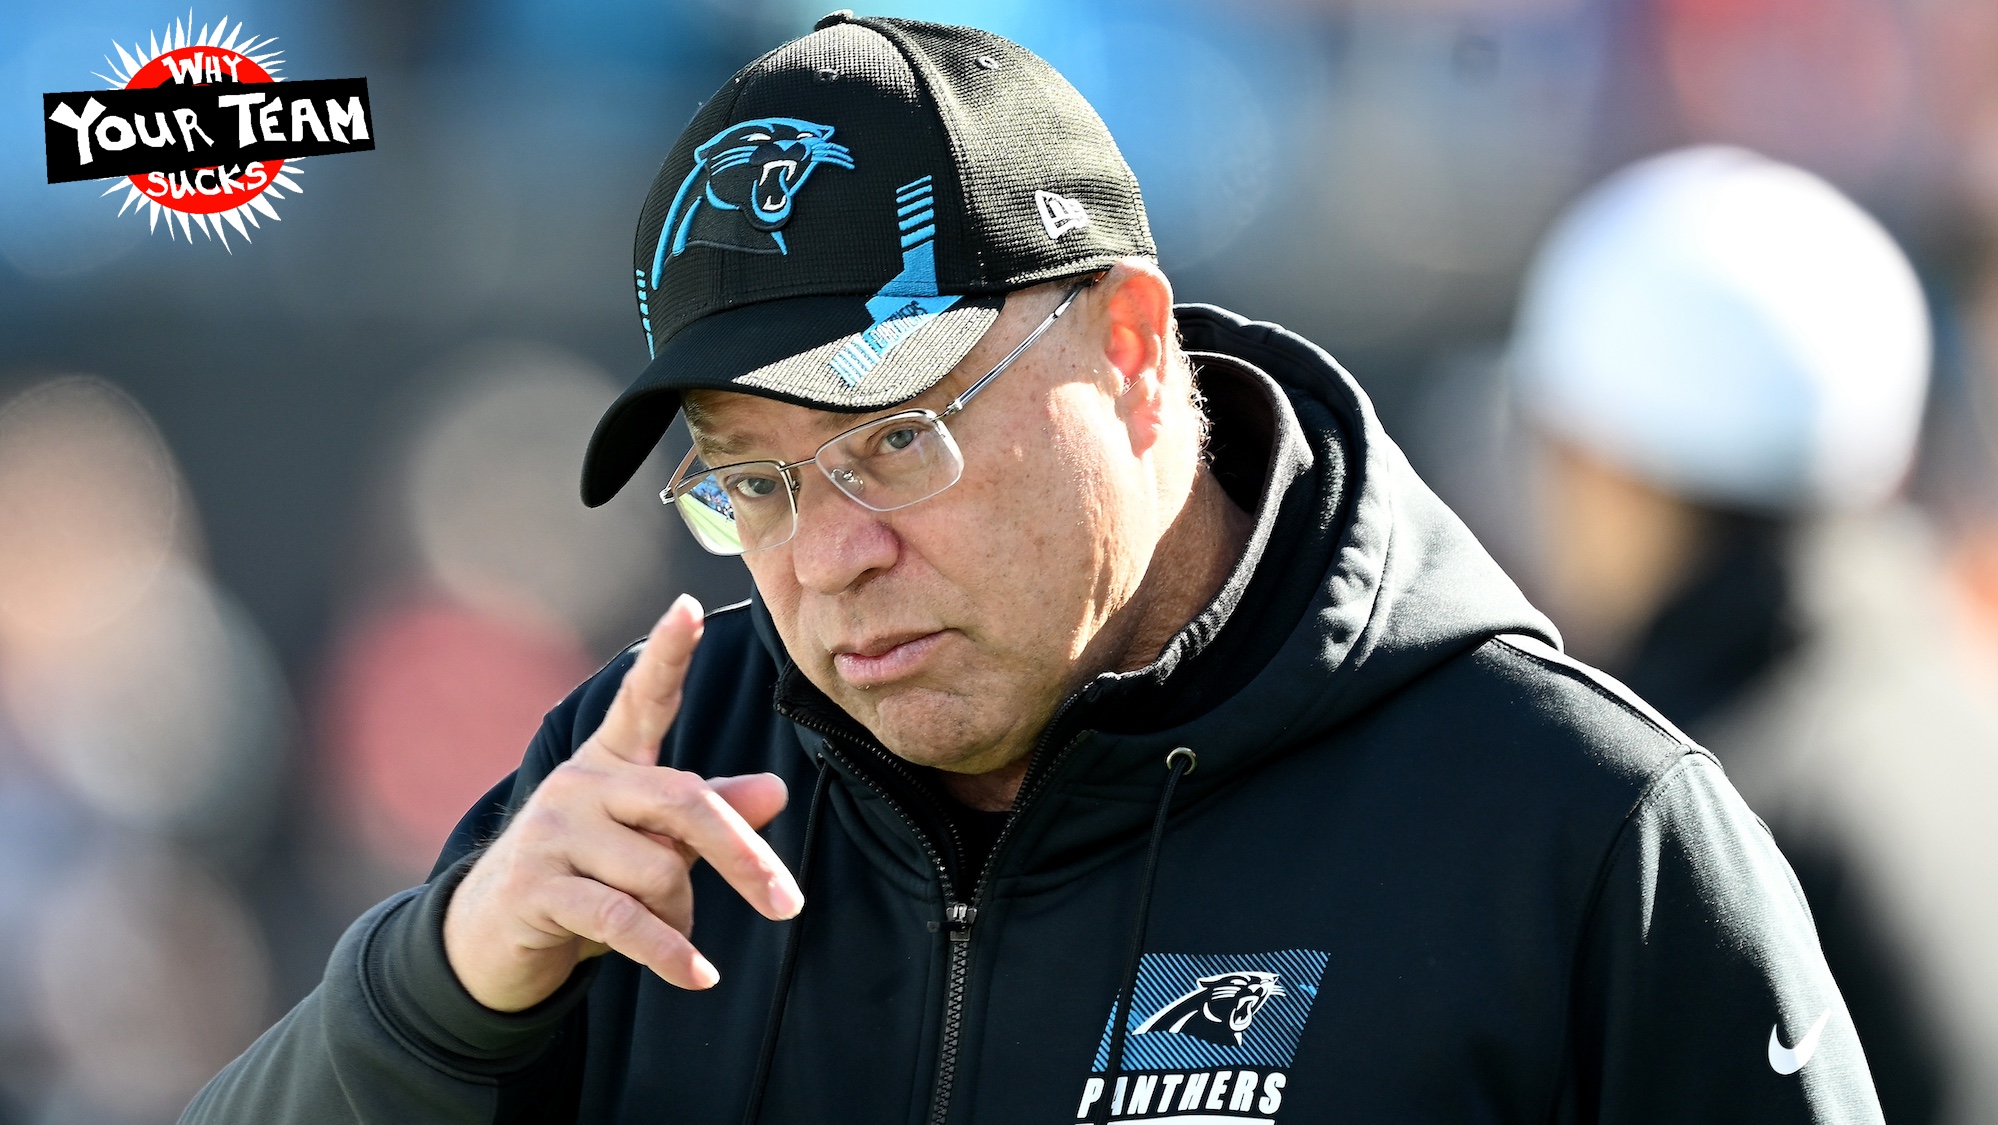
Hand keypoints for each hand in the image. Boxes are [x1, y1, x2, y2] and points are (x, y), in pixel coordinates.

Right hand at [442, 594, 803, 1011]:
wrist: (493, 937)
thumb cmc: (589, 874)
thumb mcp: (650, 840)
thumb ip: (710, 813)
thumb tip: (775, 790)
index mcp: (611, 760)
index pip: (643, 698)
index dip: (668, 654)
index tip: (687, 606)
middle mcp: (581, 783)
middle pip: (685, 803)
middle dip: (742, 856)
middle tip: (787, 902)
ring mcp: (553, 831)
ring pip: (659, 872)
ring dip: (684, 919)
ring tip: (678, 938)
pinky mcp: (537, 886)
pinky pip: (625, 919)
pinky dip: (670, 953)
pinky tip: (698, 976)